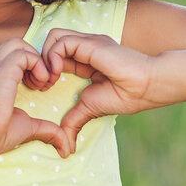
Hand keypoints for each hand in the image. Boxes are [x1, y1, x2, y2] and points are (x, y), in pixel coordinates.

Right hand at [0, 38, 72, 161]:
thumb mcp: (23, 127)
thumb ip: (44, 129)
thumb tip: (64, 145)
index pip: (9, 58)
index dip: (27, 68)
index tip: (36, 87)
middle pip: (14, 46)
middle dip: (34, 60)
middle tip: (42, 83)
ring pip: (18, 45)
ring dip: (36, 60)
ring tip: (41, 83)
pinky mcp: (2, 69)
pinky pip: (24, 53)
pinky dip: (37, 65)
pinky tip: (40, 83)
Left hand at [41, 28, 167, 153]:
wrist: (146, 87)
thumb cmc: (126, 96)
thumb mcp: (90, 108)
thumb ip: (74, 120)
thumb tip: (65, 148)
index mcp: (85, 59)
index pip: (55, 55)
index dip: (44, 69)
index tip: (44, 89)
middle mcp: (85, 47)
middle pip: (51, 42)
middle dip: (39, 61)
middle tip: (42, 84)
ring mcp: (87, 43)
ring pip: (53, 37)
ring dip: (44, 57)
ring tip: (49, 79)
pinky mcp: (90, 43)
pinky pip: (60, 41)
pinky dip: (52, 56)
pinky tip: (56, 73)